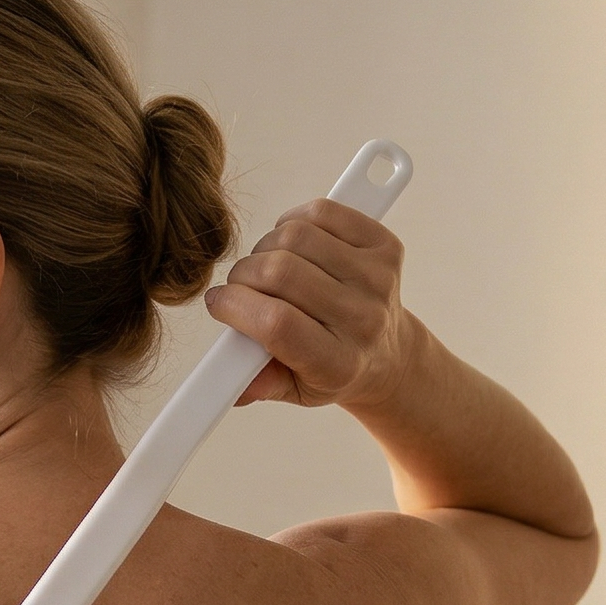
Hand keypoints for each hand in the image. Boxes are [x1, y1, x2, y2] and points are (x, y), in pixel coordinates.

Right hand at [204, 199, 419, 413]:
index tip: (218, 303)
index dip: (235, 306)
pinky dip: (293, 221)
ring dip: (265, 247)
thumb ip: (258, 384)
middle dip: (243, 274)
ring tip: (265, 266)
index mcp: (336, 364)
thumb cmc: (330, 372)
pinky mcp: (384, 246)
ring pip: (298, 237)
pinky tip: (290, 244)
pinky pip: (324, 213)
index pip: (277, 324)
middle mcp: (362, 319)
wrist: (387, 356)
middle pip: (283, 273)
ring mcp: (377, 278)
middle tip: (239, 286)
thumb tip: (227, 377)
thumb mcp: (292, 391)